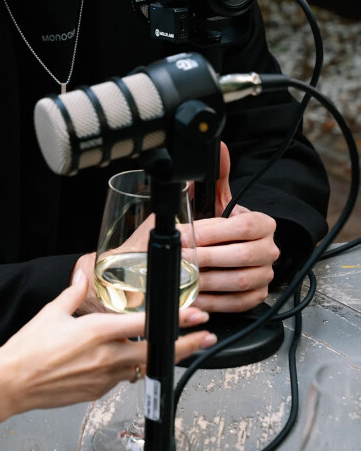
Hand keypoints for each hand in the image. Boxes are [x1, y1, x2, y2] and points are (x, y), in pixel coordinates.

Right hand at [0, 271, 215, 416]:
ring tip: (177, 348)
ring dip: (159, 357)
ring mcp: (102, 378)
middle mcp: (105, 357)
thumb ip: (75, 292)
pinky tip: (129, 360)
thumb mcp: (52, 311)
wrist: (12, 382)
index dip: (173, 320)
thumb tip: (84, 276)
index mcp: (97, 332)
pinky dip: (129, 368)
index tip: (194, 314)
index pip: (145, 325)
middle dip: (184, 345)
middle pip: (155, 352)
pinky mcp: (96, 392)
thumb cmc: (28, 348)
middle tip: (205, 337)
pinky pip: (121, 378)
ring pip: (141, 367)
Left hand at [186, 141, 279, 312]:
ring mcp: (266, 275)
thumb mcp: (217, 200)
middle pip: (240, 257)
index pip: (240, 228)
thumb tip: (219, 146)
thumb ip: (217, 176)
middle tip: (179, 258)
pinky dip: (214, 302)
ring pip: (238, 282)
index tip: (184, 236)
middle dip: (205, 258)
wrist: (226, 252)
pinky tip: (193, 298)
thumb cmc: (219, 226)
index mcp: (263, 223)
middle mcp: (270, 250)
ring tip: (183, 278)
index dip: (210, 233)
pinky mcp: (257, 297)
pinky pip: (237, 303)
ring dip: (208, 282)